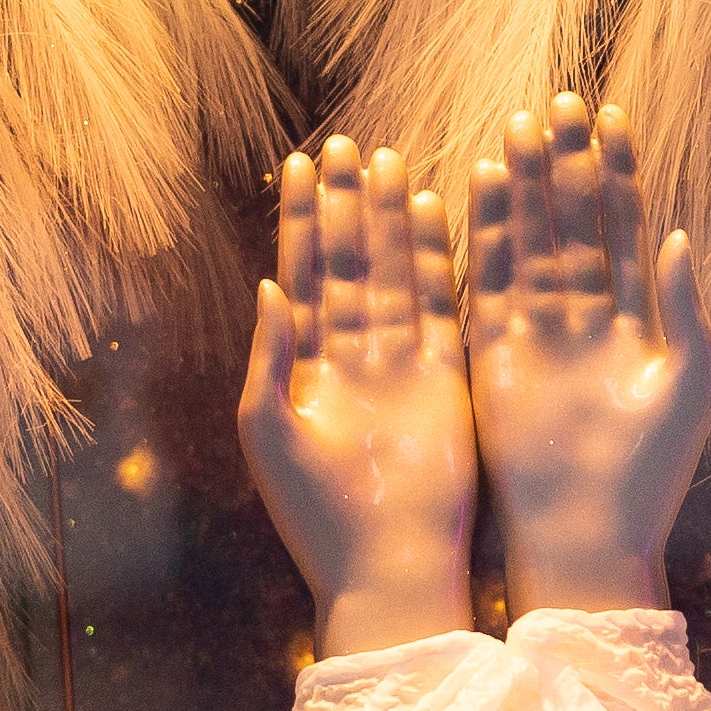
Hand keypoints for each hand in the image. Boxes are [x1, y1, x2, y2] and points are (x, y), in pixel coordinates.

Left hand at [235, 139, 476, 655]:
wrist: (390, 569)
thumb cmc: (320, 516)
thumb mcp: (272, 433)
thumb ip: (271, 357)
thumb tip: (268, 286)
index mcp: (300, 367)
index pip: (299, 274)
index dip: (297, 219)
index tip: (298, 163)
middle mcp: (348, 356)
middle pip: (346, 261)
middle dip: (345, 203)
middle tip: (349, 142)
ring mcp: (397, 363)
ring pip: (391, 274)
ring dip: (388, 218)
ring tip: (390, 160)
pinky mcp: (442, 377)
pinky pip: (437, 306)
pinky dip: (433, 259)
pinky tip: (434, 212)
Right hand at [462, 94, 710, 613]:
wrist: (587, 538)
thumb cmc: (651, 474)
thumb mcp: (688, 382)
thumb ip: (684, 306)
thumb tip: (679, 234)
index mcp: (637, 321)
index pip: (626, 228)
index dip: (620, 172)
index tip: (612, 116)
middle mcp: (586, 319)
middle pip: (575, 222)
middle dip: (568, 163)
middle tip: (561, 101)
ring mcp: (539, 332)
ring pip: (532, 241)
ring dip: (526, 184)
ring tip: (520, 125)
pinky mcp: (496, 352)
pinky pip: (489, 280)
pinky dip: (488, 233)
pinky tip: (481, 181)